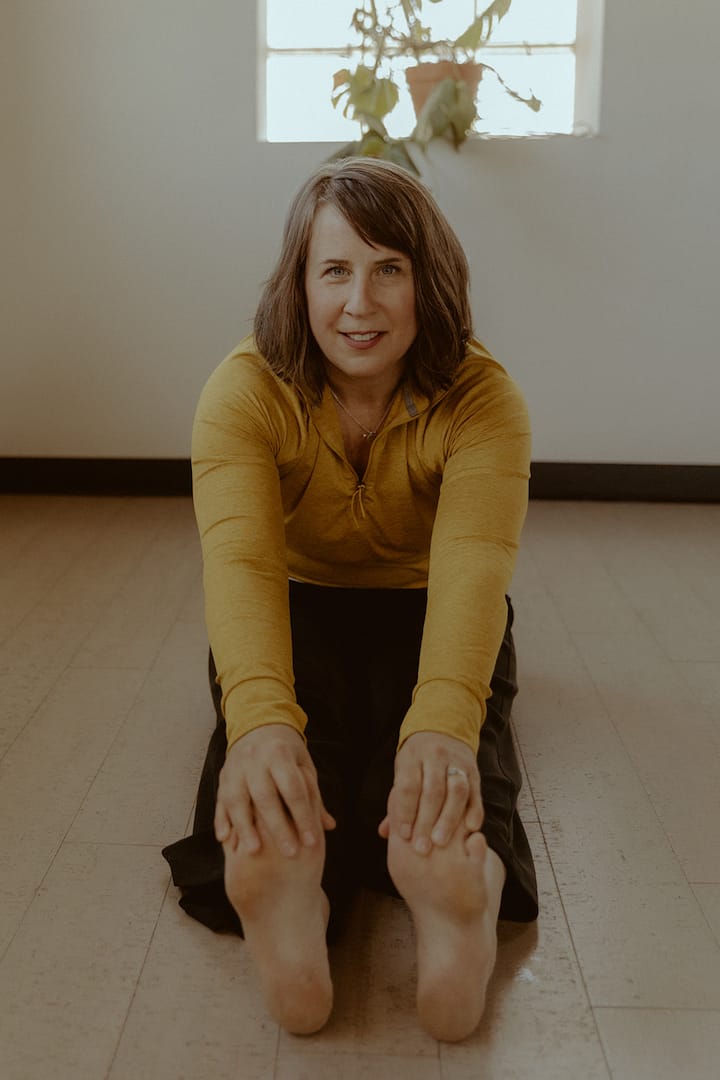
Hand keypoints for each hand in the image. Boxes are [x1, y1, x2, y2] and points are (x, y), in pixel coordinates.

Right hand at [214, 724, 334, 856]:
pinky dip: (221, 820)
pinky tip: (225, 839)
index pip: (293, 788)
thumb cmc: (286, 752)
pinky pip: (219, 800)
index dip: (302, 816)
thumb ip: (313, 796)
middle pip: (265, 796)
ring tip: (254, 852)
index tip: (311, 842)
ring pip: (237, 799)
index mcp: (279, 753)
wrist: (258, 726)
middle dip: (277, 827)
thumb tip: (329, 826)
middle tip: (289, 854)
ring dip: (245, 827)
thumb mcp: (303, 766)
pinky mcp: (222, 776)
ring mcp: (235, 767)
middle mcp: (255, 758)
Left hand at [378, 732, 482, 853]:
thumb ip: (397, 802)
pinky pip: (476, 792)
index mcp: (412, 757)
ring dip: (448, 818)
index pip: (408, 786)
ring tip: (441, 842)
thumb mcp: (403, 771)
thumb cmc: (417, 761)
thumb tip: (384, 832)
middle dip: (426, 821)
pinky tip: (470, 828)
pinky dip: (474, 811)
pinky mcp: (474, 770)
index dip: (405, 811)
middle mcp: (434, 757)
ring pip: (456, 791)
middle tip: (421, 848)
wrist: (442, 729)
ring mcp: (456, 762)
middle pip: (432, 791)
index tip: (404, 835)